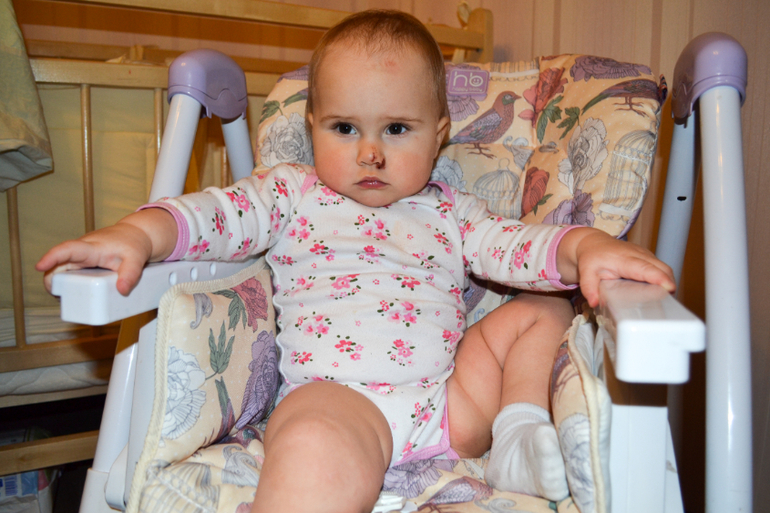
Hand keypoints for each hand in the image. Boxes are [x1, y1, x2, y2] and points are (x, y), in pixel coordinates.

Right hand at [35, 208, 177, 295]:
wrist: (136, 235)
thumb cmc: (133, 244)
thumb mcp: (136, 260)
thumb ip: (131, 275)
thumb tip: (122, 290)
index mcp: (93, 247)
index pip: (68, 249)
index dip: (53, 257)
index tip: (40, 266)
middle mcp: (83, 250)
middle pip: (59, 263)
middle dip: (51, 279)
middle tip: (57, 295)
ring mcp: (81, 255)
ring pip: (61, 267)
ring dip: (58, 281)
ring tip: (64, 297)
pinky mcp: (83, 260)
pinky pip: (68, 269)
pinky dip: (66, 279)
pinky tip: (71, 291)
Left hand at [558, 228, 674, 307]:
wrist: (593, 243)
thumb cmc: (592, 257)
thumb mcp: (586, 273)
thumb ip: (589, 288)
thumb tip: (594, 302)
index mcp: (624, 259)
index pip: (646, 268)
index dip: (659, 278)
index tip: (669, 288)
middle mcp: (638, 255)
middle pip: (662, 268)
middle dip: (669, 284)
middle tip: (666, 302)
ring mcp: (645, 254)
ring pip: (664, 268)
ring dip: (667, 282)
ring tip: (662, 299)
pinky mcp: (648, 256)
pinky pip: (661, 267)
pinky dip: (663, 278)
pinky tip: (657, 290)